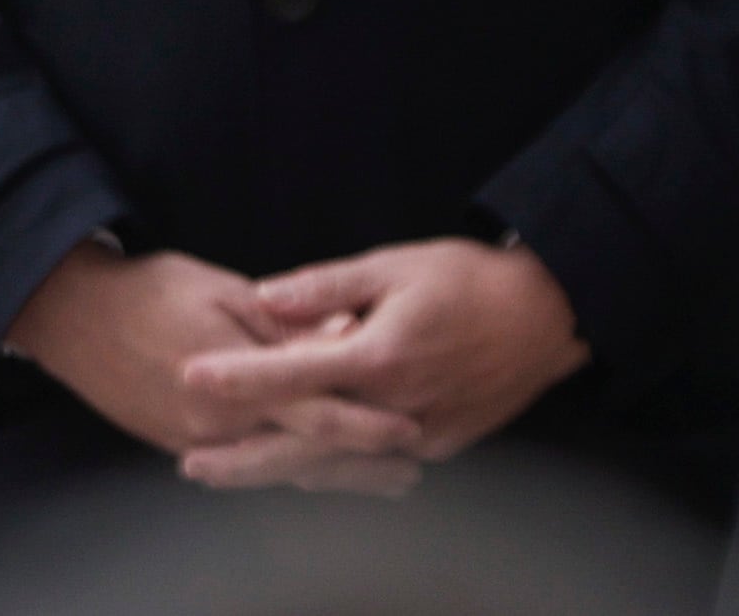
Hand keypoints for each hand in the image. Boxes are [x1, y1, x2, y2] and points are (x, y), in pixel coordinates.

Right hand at [7, 243, 423, 495]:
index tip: (409, 429)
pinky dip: (286, 469)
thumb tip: (340, 336)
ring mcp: (196, 442)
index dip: (364, 423)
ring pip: (277, 467)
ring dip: (331, 476)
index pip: (314, 410)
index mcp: (233, 381)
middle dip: (361, 468)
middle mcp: (217, 425)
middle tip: (411, 473)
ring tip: (381, 482)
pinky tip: (315, 470)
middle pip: (303, 455)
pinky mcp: (178, 445)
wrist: (74, 317)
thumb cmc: (151, 290)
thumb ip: (282, 324)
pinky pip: (245, 464)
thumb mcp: (222, 291)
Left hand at [176, 239, 588, 485]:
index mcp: (380, 354)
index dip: (239, 377)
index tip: (191, 378)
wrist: (547, 316)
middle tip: (190, 464)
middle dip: (245, 459)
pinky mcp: (442, 446)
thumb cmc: (468, 279)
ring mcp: (421, 434)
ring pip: (338, 466)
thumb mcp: (393, 265)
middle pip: (307, 445)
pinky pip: (374, 466)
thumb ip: (324, 287)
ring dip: (280, 472)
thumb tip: (263, 298)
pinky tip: (298, 471)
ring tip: (227, 474)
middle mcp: (396, 406)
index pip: (294, 373)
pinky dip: (334, 470)